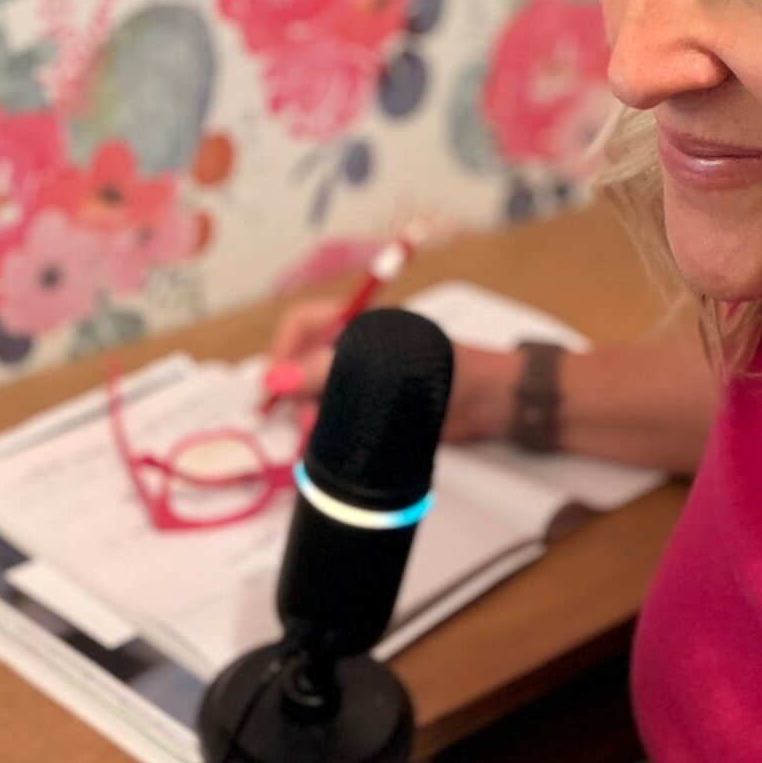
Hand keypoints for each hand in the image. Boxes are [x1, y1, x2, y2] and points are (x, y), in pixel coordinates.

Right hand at [263, 297, 516, 443]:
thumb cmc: (445, 367)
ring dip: (306, 411)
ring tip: (313, 430)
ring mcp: (362, 381)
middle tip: (294, 416)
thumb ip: (323, 371)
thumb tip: (276, 380)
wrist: (488, 400)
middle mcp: (355, 349)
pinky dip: (323, 427)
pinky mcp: (371, 411)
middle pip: (303, 361)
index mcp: (358, 324)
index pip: (303, 323)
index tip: (273, 384)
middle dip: (292, 388)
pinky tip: (325, 439)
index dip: (283, 348)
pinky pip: (334, 416)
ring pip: (316, 393)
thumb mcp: (378, 365)